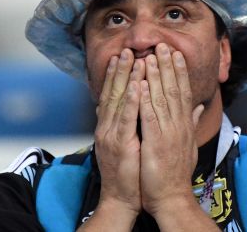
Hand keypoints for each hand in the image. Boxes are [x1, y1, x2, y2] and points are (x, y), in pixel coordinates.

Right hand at [92, 49, 143, 217]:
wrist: (121, 198)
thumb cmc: (129, 172)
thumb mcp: (130, 143)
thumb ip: (134, 124)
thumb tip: (139, 109)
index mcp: (110, 126)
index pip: (114, 95)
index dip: (118, 75)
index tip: (124, 56)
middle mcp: (107, 127)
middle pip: (113, 92)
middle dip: (120, 69)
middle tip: (126, 49)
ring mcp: (111, 134)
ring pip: (118, 100)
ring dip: (125, 78)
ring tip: (133, 58)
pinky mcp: (119, 144)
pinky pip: (126, 119)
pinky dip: (130, 100)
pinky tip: (136, 85)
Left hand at [138, 43, 204, 216]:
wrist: (172, 198)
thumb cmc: (176, 172)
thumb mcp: (187, 144)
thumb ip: (192, 122)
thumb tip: (200, 106)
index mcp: (184, 125)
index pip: (183, 92)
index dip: (180, 71)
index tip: (176, 53)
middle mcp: (179, 126)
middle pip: (175, 90)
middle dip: (168, 66)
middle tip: (163, 45)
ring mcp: (168, 134)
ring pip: (162, 99)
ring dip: (156, 76)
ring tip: (150, 56)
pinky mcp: (156, 143)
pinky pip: (150, 117)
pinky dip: (145, 99)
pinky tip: (141, 84)